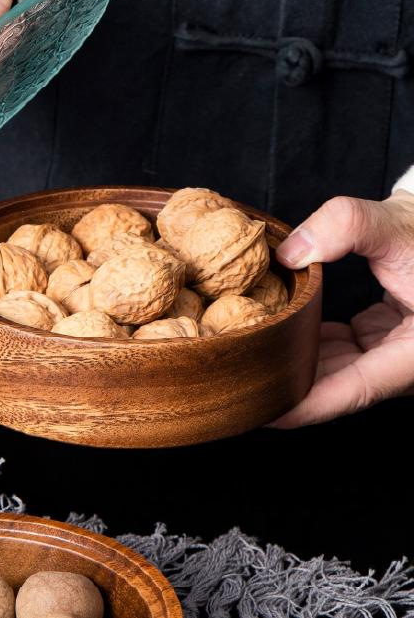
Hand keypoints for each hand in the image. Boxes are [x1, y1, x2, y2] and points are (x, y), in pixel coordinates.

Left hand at [270, 191, 413, 427]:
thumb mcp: (393, 225)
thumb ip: (345, 226)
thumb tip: (290, 253)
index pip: (355, 391)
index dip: (308, 405)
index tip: (266, 414)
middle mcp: (405, 363)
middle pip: (339, 387)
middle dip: (290, 388)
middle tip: (242, 388)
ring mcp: (392, 354)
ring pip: (335, 372)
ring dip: (296, 366)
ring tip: (249, 363)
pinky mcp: (380, 341)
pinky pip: (338, 354)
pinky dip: (307, 345)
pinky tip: (275, 337)